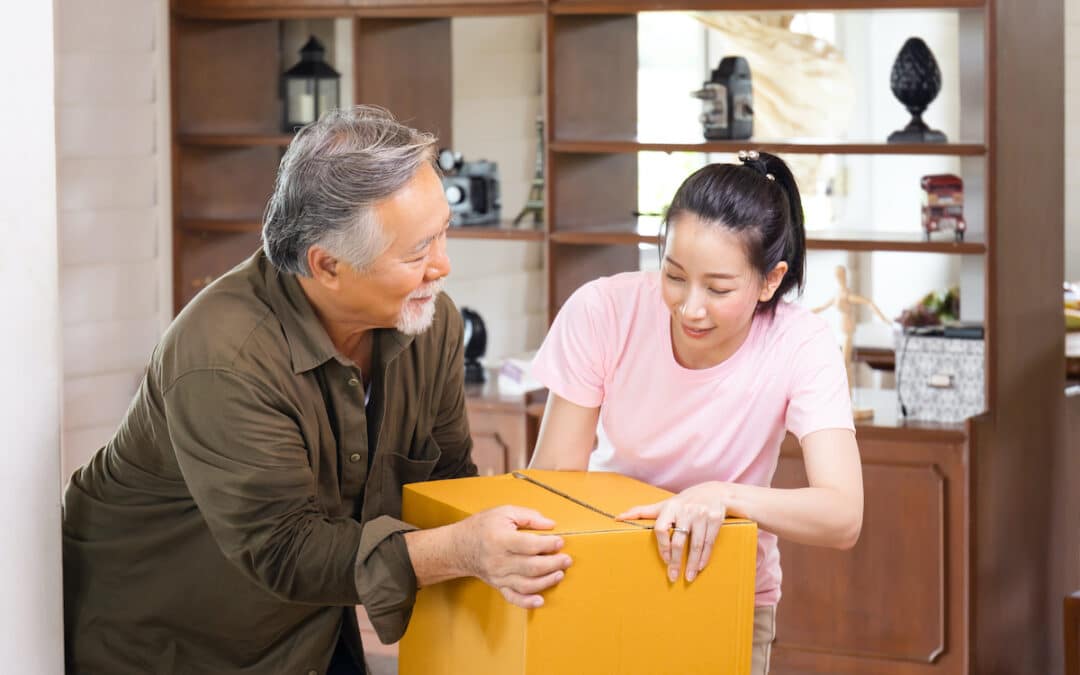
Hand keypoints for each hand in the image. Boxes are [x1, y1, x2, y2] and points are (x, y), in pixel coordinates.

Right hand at [451, 506, 571, 608]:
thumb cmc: (482, 526)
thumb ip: (528, 516)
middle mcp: (499, 560)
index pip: (529, 545)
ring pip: (526, 584)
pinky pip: (513, 598)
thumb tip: (551, 525)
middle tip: (566, 559)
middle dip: (553, 564)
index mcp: (501, 539)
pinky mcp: (498, 586)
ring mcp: (499, 576)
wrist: (458, 547)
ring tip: (559, 574)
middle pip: (531, 567)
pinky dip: (527, 602)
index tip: (560, 542)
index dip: (548, 544)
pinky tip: (540, 600)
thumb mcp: (504, 512)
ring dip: (547, 581)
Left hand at [617, 482, 728, 582]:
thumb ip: (642, 512)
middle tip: (672, 577)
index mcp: (670, 507)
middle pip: (679, 540)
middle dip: (675, 560)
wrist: (715, 492)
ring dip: (692, 563)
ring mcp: (701, 514)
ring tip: (688, 577)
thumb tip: (618, 518)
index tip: (663, 560)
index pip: (661, 528)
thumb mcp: (664, 504)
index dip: (661, 546)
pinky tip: (700, 567)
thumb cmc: (684, 502)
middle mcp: (685, 510)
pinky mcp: (715, 519)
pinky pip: (710, 542)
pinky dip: (705, 557)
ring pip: (696, 543)